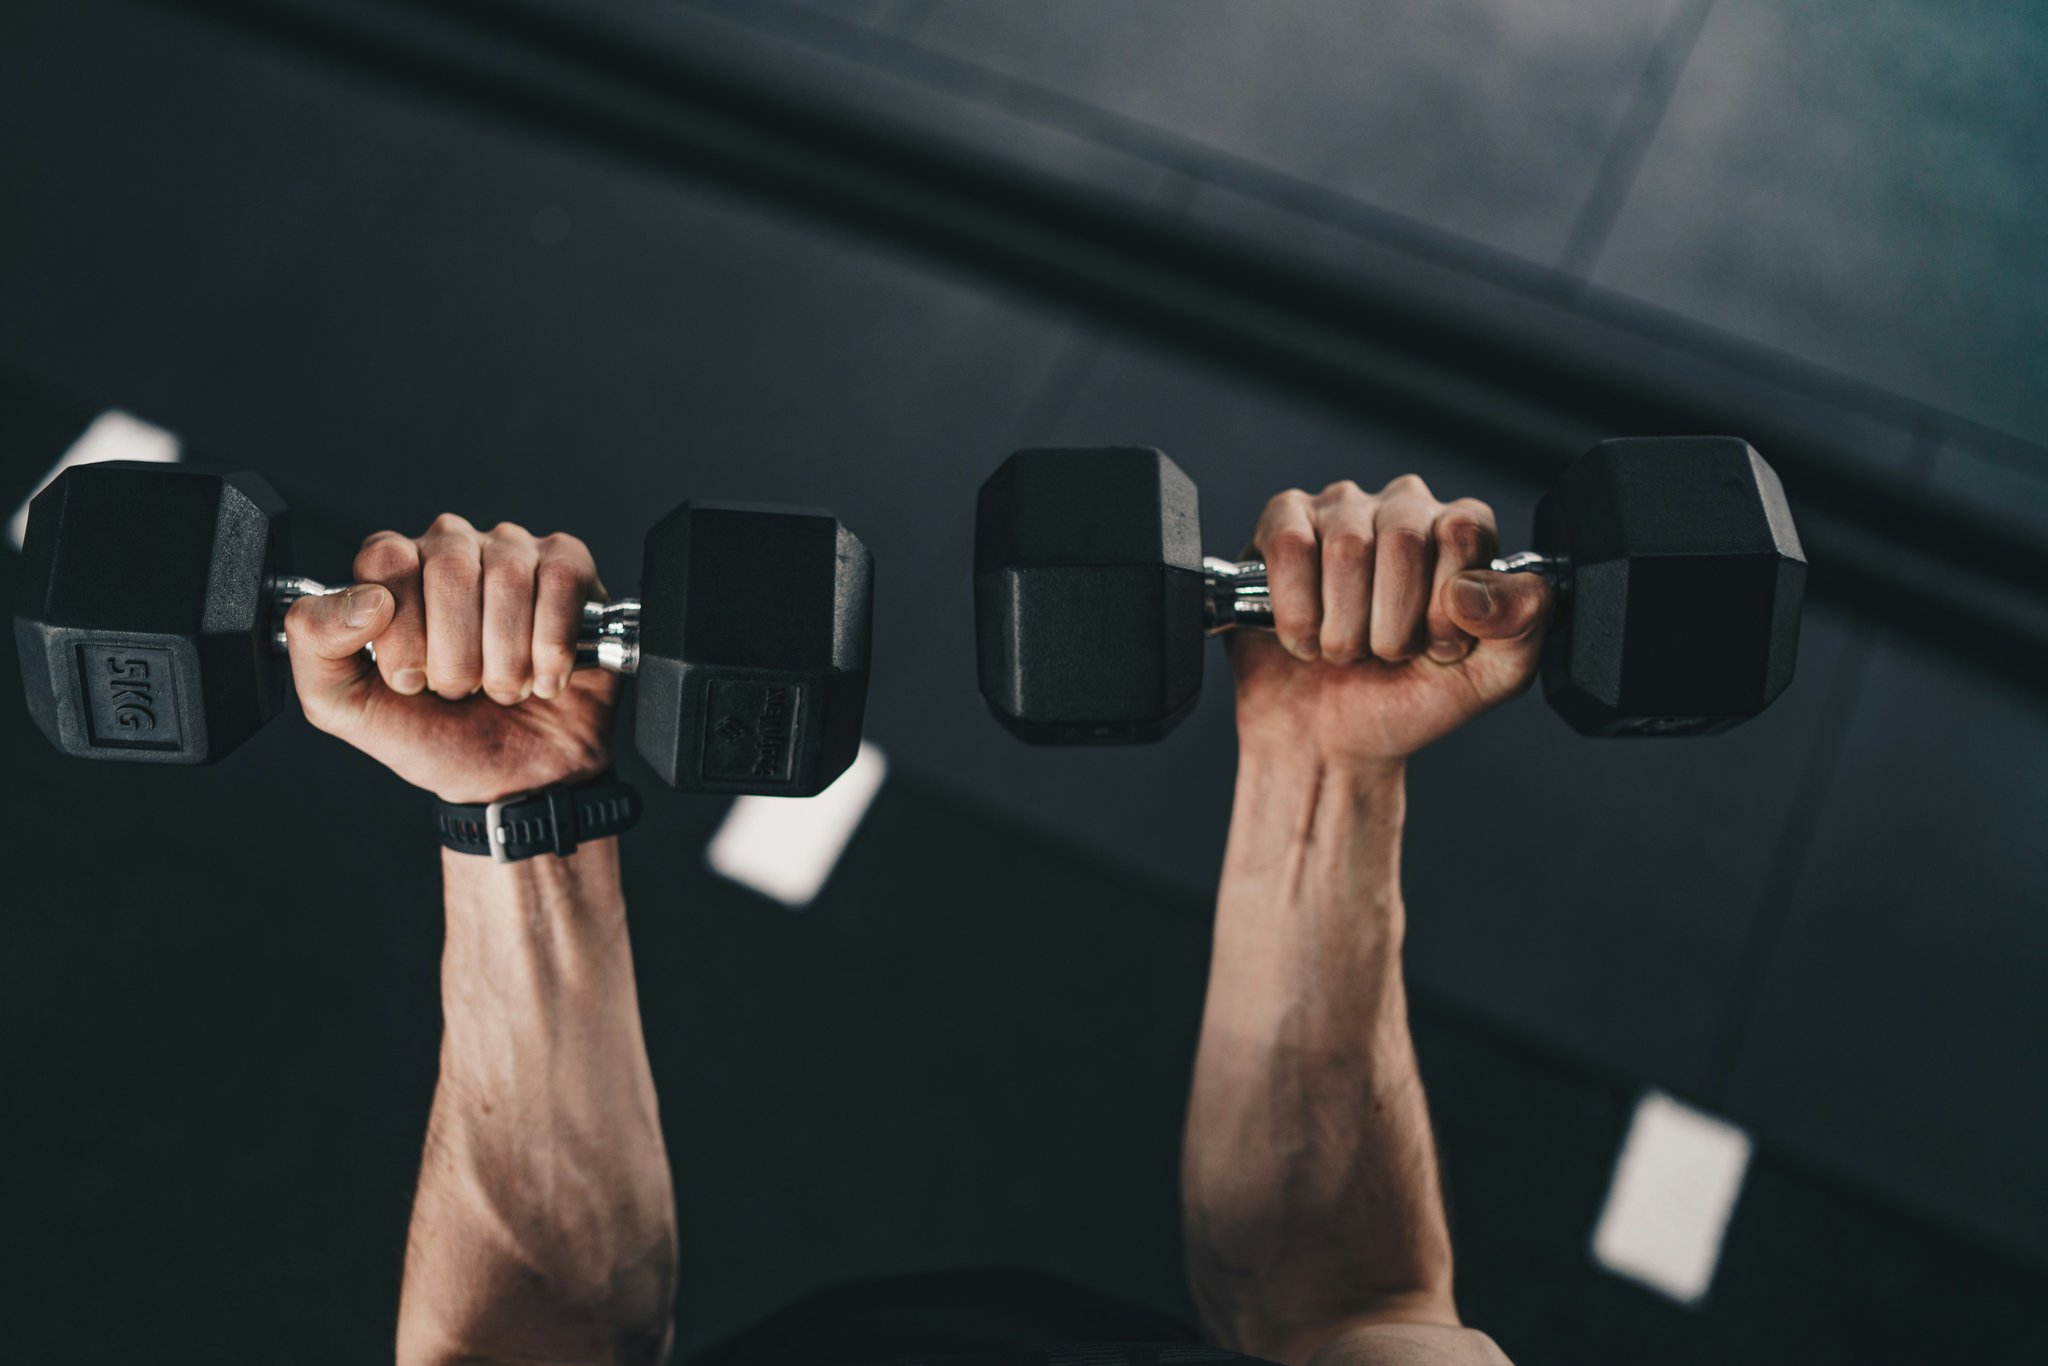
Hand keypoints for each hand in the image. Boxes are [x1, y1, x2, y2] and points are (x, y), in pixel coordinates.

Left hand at [283, 515, 618, 802]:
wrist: (518, 778)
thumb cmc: (437, 736)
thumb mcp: (349, 706)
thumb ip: (317, 647)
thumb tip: (364, 600)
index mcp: (392, 570)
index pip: (388, 559)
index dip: (402, 630)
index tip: (412, 681)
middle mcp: (451, 549)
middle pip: (449, 567)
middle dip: (456, 654)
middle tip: (460, 690)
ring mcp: (514, 554)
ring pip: (508, 577)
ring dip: (506, 659)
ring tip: (503, 687)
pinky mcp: (570, 570)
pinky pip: (561, 582)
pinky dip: (553, 645)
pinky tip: (545, 678)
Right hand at [1229, 475, 1553, 768]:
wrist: (1329, 740)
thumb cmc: (1405, 699)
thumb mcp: (1491, 676)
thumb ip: (1521, 623)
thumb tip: (1473, 589)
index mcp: (1459, 533)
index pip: (1463, 529)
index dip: (1445, 603)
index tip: (1435, 646)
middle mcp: (1403, 510)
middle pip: (1404, 537)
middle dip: (1392, 622)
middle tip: (1386, 654)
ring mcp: (1340, 512)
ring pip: (1346, 546)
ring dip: (1343, 627)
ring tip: (1344, 649)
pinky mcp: (1281, 526)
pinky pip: (1290, 545)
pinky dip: (1297, 611)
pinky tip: (1303, 636)